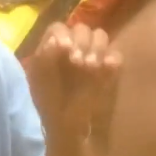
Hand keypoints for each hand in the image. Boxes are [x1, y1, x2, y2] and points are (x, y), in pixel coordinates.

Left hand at [27, 22, 120, 138]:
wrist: (68, 127)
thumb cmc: (49, 103)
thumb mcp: (40, 81)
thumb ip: (45, 58)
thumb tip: (56, 39)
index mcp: (53, 48)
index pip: (59, 27)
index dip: (63, 34)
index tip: (65, 48)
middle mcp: (72, 47)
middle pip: (81, 28)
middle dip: (80, 41)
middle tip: (77, 62)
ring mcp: (92, 55)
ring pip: (99, 35)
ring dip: (95, 47)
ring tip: (90, 67)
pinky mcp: (109, 68)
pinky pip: (115, 55)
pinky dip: (112, 58)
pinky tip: (106, 67)